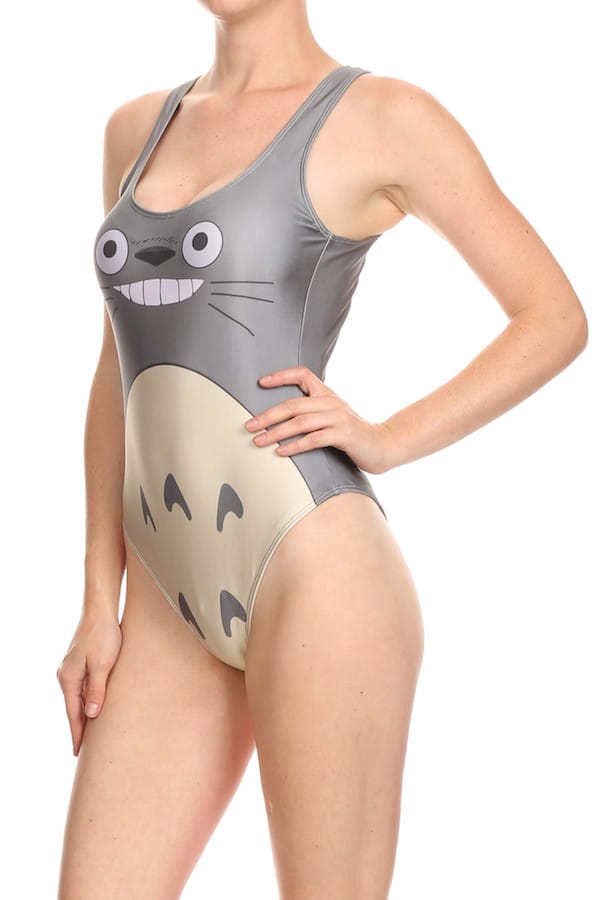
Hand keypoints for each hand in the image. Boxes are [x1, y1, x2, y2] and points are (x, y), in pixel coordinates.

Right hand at [56, 612, 122, 755]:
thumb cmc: (103, 634)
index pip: (73, 713)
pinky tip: (95, 704)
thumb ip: (97, 690)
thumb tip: (91, 715)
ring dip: (85, 713)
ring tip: (92, 732)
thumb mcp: (103, 665)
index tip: (78, 752)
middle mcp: (66, 675)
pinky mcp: (80, 661)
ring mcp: (73, 668)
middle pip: (74, 707)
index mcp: (69, 678)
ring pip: (78, 697)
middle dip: (80, 727)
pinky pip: (82, 687)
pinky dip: (88, 699)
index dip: (77, 733)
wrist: (101, 609)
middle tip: (85, 749)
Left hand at [245, 366, 393, 474]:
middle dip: (267, 415)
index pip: (303, 374)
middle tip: (249, 425)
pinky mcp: (343, 435)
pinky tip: (281, 452)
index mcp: (327, 394)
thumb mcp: (333, 416)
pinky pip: (313, 439)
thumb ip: (313, 412)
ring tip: (259, 440)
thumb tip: (282, 416)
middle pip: (293, 405)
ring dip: (276, 433)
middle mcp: (331, 402)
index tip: (261, 383)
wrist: (382, 445)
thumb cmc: (352, 433)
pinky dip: (295, 446)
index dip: (281, 376)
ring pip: (300, 422)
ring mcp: (338, 418)